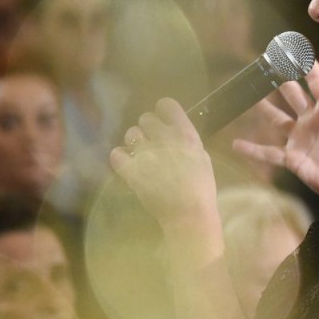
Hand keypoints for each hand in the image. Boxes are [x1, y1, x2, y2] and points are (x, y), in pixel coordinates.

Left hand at [110, 98, 217, 228]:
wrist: (188, 214)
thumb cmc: (201, 188)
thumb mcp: (202, 157)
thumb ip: (186, 141)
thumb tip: (174, 133)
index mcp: (185, 133)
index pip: (166, 104)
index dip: (163, 112)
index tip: (164, 122)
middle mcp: (164, 138)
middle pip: (145, 118)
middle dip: (148, 129)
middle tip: (153, 143)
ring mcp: (145, 154)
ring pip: (130, 134)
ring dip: (135, 143)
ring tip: (141, 156)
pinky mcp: (131, 170)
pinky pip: (116, 154)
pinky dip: (121, 159)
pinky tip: (128, 166)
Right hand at [233, 62, 318, 203]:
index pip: (317, 83)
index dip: (307, 67)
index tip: (297, 51)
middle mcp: (312, 120)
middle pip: (294, 95)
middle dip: (283, 81)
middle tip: (271, 65)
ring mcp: (300, 138)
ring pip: (278, 119)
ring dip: (266, 109)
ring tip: (253, 97)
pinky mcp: (293, 158)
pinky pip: (268, 152)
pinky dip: (252, 149)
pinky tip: (237, 144)